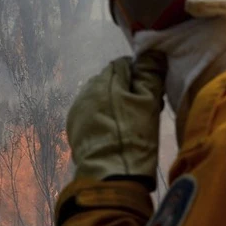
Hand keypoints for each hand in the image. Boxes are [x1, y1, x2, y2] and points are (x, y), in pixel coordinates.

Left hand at [66, 52, 166, 182]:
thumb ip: (150, 74)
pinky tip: (112, 132)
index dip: (140, 75)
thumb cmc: (135, 135)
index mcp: (107, 79)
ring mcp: (78, 108)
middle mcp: (88, 88)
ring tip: (128, 123)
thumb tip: (152, 52)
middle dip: (126, 89)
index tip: (151, 91)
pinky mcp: (73, 127)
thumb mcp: (150, 102)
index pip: (124, 64)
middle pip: (110, 80)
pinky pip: (90, 113)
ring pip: (99, 97)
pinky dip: (101, 117)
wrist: (109, 172)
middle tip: (143, 108)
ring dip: (112, 103)